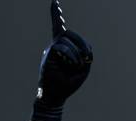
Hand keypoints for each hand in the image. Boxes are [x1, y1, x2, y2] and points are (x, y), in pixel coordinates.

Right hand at [31, 0, 93, 120]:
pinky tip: (72, 64)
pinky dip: (70, 55)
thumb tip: (86, 48)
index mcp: (62, 48)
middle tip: (87, 57)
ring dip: (77, 52)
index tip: (54, 2)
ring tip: (77, 65)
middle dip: (82, 42)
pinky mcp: (48, 55)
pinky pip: (61, 47)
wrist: (56, 96)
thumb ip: (86, 55)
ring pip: (67, 39)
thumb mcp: (84, 69)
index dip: (56, 15)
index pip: (59, 28)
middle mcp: (55, 46)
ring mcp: (51, 50)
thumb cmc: (69, 84)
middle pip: (69, 33)